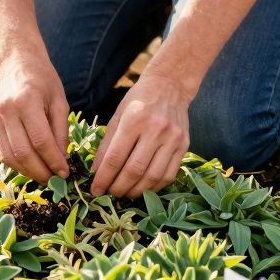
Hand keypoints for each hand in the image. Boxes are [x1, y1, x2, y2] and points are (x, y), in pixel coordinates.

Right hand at [0, 52, 70, 183]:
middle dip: (41, 172)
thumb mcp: (60, 101)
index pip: (41, 141)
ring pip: (9, 157)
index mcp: (26, 101)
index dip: (54, 161)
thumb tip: (62, 160)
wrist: (16, 62)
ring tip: (44, 176)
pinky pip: (2, 151)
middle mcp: (6, 110)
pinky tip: (31, 166)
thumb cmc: (43, 80)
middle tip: (55, 180)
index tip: (65, 172)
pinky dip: (17, 164)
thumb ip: (61, 131)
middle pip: (23, 153)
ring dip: (28, 172)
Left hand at [91, 74, 190, 197]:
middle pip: (134, 170)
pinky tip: (143, 188)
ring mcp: (173, 139)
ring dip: (136, 191)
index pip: (115, 158)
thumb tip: (97, 172)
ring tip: (124, 193)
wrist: (170, 86)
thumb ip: (106, 145)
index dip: (103, 178)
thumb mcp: (117, 116)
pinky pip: (169, 175)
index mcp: (134, 120)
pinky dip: (154, 187)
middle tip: (109, 194)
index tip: (95, 189)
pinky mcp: (184, 146)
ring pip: (153, 177)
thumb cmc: (138, 101)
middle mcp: (155, 130)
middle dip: (118, 188)